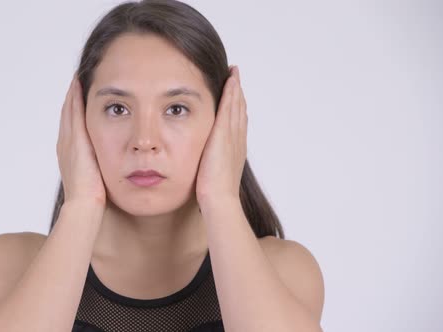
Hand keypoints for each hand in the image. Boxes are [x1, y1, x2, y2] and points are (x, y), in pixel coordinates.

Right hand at [56, 73, 106, 205]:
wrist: (85, 207)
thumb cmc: (96, 200)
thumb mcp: (100, 180)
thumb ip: (104, 169)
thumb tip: (118, 166)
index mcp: (70, 154)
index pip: (73, 126)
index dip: (75, 111)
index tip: (81, 97)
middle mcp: (65, 145)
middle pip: (67, 114)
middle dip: (72, 97)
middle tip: (77, 79)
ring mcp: (67, 141)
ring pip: (68, 109)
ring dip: (73, 93)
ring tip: (78, 76)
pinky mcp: (74, 139)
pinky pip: (73, 111)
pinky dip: (74, 96)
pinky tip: (79, 83)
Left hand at [196, 65, 246, 207]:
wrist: (219, 198)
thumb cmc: (213, 193)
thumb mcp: (211, 175)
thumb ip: (209, 165)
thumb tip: (203, 165)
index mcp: (235, 149)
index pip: (236, 123)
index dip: (236, 107)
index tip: (234, 95)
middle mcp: (237, 139)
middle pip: (239, 110)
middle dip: (237, 93)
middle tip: (235, 76)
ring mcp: (233, 136)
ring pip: (236, 106)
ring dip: (235, 88)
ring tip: (233, 73)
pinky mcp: (224, 134)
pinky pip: (229, 107)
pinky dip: (231, 93)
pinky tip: (229, 80)